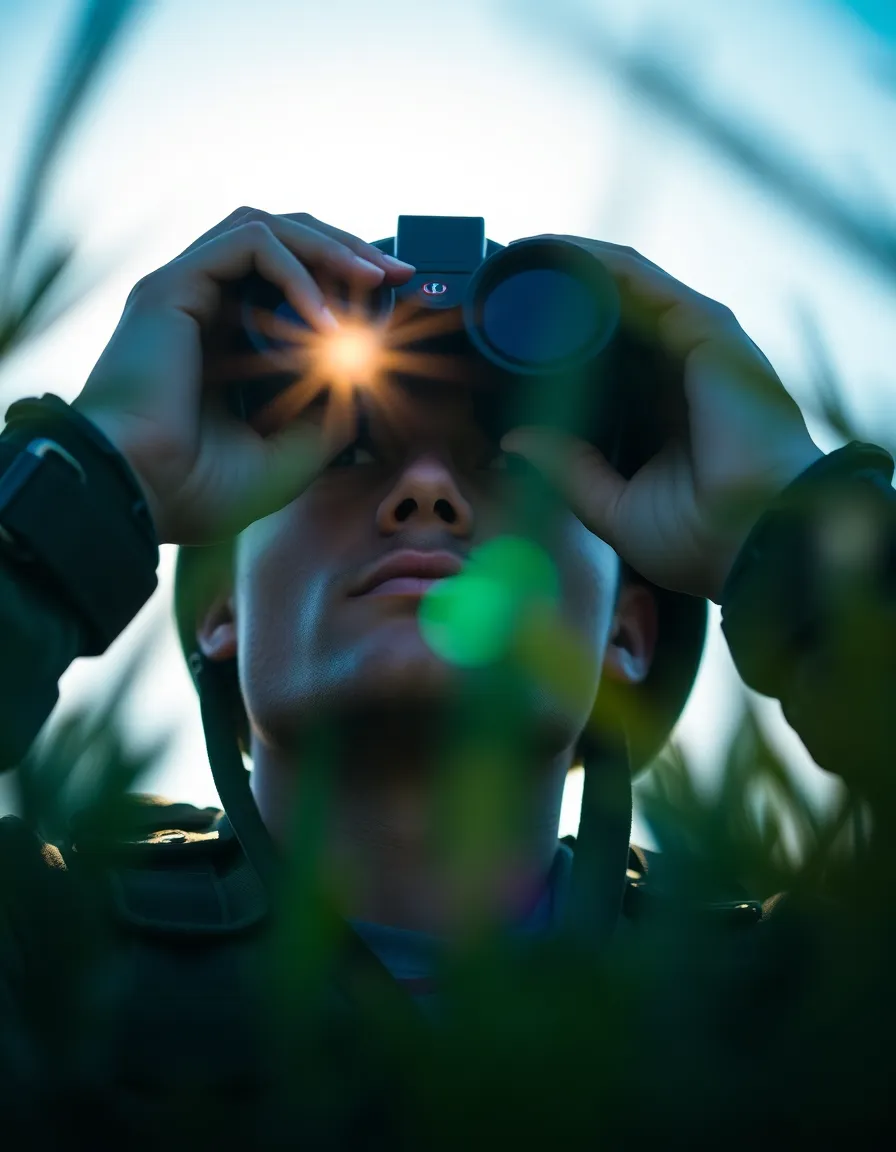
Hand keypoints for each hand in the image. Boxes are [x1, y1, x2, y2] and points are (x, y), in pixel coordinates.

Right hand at [73, 207, 414, 545]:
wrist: (139, 498)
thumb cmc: (197, 490)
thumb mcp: (288, 456)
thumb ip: (328, 417)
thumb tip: (369, 380)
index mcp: (223, 343)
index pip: (285, 281)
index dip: (338, 279)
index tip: (388, 298)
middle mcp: (201, 308)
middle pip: (278, 240)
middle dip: (344, 248)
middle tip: (395, 272)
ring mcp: (184, 292)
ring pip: (263, 227)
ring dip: (326, 245)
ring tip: (372, 278)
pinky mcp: (172, 287)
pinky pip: (248, 245)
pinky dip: (296, 271)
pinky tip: (326, 318)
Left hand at [500, 237, 822, 602]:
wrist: (754, 543)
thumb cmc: (700, 539)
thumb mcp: (611, 507)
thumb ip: (567, 469)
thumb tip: (513, 442)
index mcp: (657, 412)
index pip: (599, 358)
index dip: (553, 340)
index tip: (497, 333)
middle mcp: (675, 372)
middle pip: (607, 316)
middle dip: (555, 295)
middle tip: (496, 284)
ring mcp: (693, 346)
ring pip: (622, 288)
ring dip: (570, 266)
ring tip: (516, 254)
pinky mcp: (705, 330)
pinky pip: (643, 282)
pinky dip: (599, 262)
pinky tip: (556, 251)